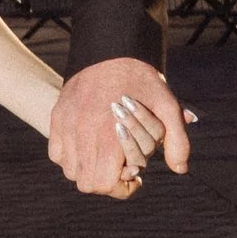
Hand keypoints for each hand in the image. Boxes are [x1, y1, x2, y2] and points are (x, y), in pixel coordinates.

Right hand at [47, 56, 192, 199]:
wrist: (112, 49)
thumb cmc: (142, 81)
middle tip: (121, 166)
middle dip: (106, 181)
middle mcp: (84, 133)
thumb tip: (180, 169)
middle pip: (87, 183)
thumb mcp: (167, 106)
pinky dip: (71, 156)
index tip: (134, 175)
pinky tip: (90, 144)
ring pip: (70, 171)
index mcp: (110, 135)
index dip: (121, 188)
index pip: (104, 184)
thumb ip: (177, 140)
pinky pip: (57, 153)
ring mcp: (67, 125)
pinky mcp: (57, 117)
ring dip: (88, 169)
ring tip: (105, 154)